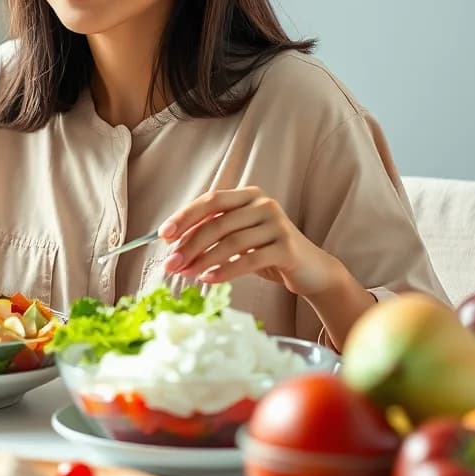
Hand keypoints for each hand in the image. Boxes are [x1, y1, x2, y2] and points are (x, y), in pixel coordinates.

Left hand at [159, 186, 342, 297]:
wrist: (310, 270)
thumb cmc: (267, 252)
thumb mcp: (239, 237)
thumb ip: (214, 233)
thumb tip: (174, 245)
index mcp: (248, 195)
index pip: (211, 200)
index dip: (185, 216)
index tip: (164, 234)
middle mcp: (264, 204)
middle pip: (218, 222)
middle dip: (190, 244)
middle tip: (171, 263)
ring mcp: (278, 225)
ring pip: (231, 242)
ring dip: (203, 259)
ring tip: (186, 274)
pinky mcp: (287, 248)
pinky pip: (249, 259)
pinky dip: (225, 270)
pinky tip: (208, 280)